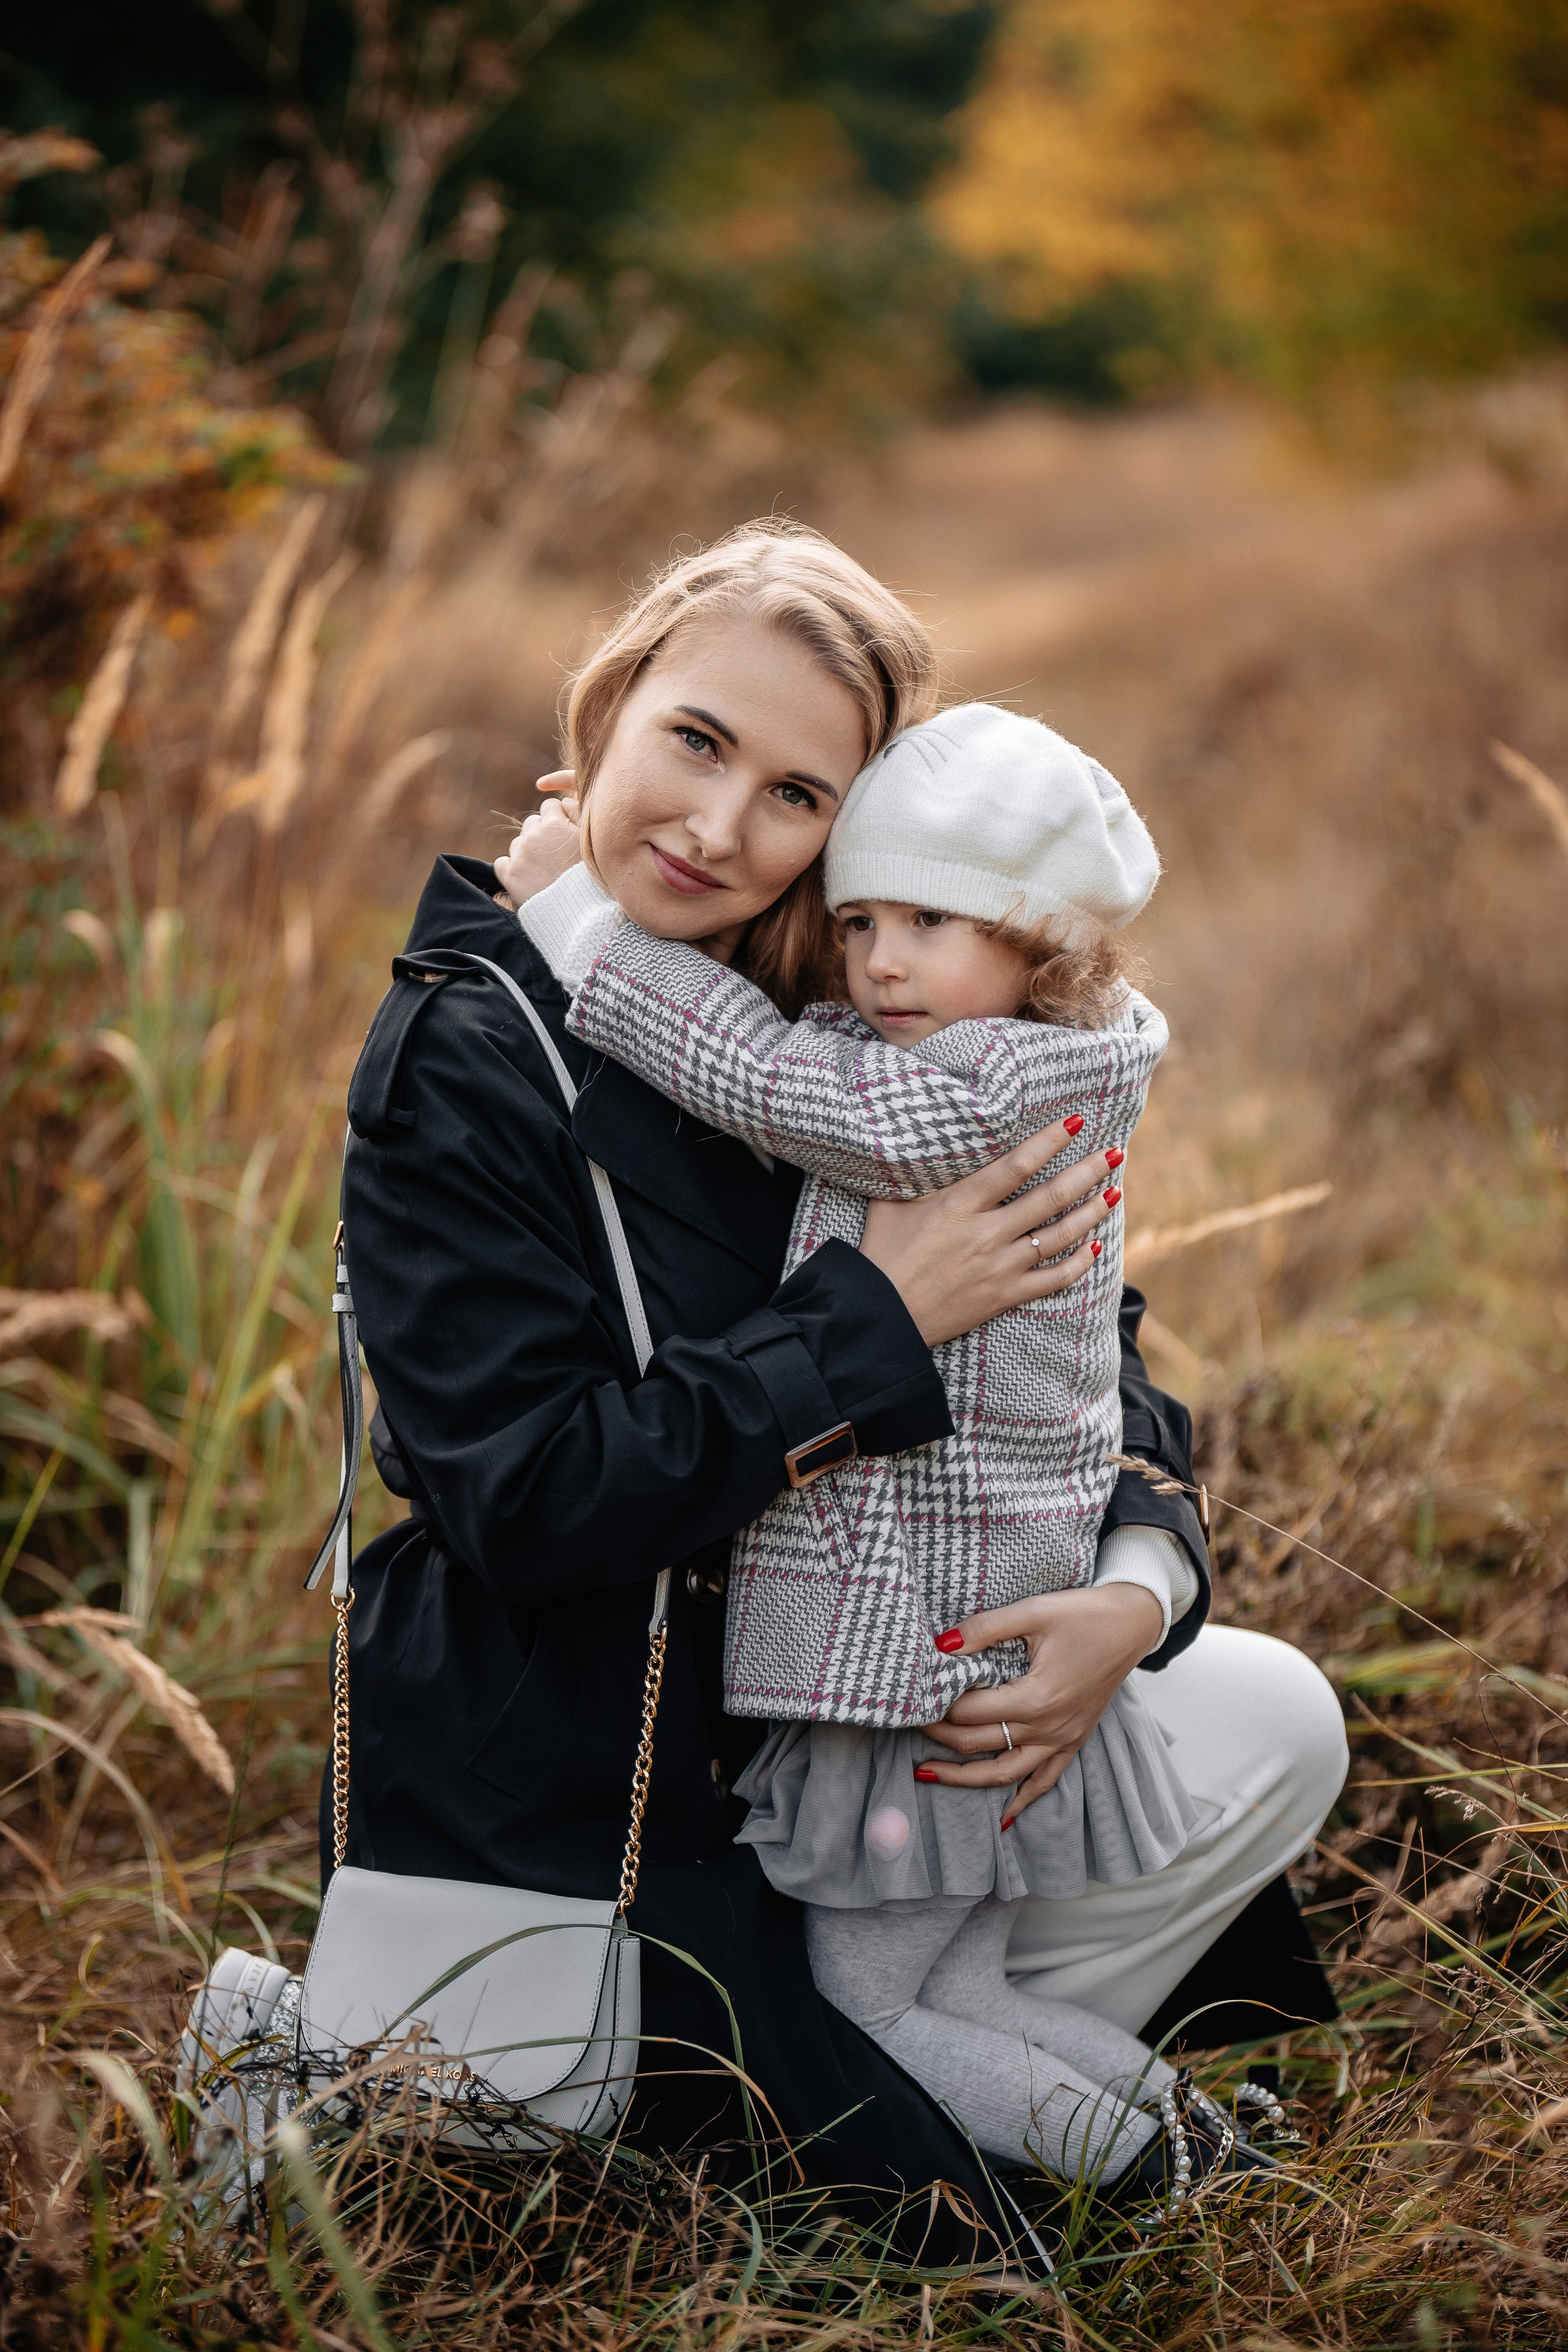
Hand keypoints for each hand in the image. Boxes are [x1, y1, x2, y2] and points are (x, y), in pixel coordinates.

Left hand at [494, 773, 580, 903]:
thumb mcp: (593, 841)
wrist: (580, 913)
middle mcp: (533, 836)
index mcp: (554, 824)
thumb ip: (579, 814)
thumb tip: (564, 801)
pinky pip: (502, 863)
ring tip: (543, 869)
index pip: (550, 805)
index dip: (558, 818)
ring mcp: (519, 856)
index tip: (564, 833)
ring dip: (527, 851)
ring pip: (518, 843)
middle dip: (541, 833)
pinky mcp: (508, 876)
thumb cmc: (593, 876)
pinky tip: (527, 877)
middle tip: (555, 854)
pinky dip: (511, 868)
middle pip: (532, 823)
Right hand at [859, 1119, 1118, 1346]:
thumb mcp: (889, 1204)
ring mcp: (999, 1267)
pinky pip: (1052, 1279)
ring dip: (1092, 1211)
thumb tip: (910, 1139)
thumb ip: (911, 1174)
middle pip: (1050, 1197)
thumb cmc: (880, 1254)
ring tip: (1115, 1192)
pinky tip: (1095, 1247)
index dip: (1049, 1141)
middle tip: (1114, 1153)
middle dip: (1087, 1171)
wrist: (881, 1315)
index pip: (1015, 1166)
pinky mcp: (1003, 1296)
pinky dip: (1078, 1263)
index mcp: (959, 1205)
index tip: (1075, 1122)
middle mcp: (986, 1233)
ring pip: (1060, 1236)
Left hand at [918, 1586, 1163, 1822]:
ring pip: (1006, 1774)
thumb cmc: (1083, 1614)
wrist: (1132, 1623)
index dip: (937, 1705)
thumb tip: (939, 1644)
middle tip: (908, 1725)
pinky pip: (1045, 1781)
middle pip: (979, 1743)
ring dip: (965, 1779)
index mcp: (1035, 1698)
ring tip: (928, 1774)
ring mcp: (1063, 1739)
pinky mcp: (1074, 1741)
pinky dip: (1022, 1801)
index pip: (970, 1712)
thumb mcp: (1032, 1611)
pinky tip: (1003, 1819)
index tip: (914, 1697)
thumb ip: (984, 1629)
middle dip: (939, 1737)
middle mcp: (1048, 1727)